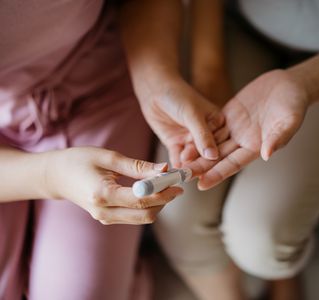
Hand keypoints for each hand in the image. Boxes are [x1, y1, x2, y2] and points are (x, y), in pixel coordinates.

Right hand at [44, 147, 182, 224]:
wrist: (56, 175)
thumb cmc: (79, 160)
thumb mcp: (109, 158)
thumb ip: (138, 166)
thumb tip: (164, 169)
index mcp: (102, 194)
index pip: (141, 200)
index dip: (164, 192)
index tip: (177, 182)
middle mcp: (103, 212)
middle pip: (145, 215)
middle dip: (164, 200)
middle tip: (175, 184)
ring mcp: (104, 218)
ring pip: (142, 218)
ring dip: (158, 204)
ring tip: (166, 185)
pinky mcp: (107, 218)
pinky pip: (133, 216)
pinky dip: (147, 205)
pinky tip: (152, 190)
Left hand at [136, 74, 226, 166]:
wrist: (154, 90)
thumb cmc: (177, 95)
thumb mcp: (192, 114)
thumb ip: (203, 135)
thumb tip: (213, 155)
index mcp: (217, 123)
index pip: (219, 143)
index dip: (214, 155)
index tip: (210, 166)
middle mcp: (206, 134)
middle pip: (205, 153)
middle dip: (199, 163)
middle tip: (193, 172)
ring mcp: (190, 140)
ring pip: (191, 157)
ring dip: (187, 165)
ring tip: (183, 173)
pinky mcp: (176, 143)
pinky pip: (177, 156)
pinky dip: (176, 163)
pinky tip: (174, 170)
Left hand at [185, 69, 309, 189]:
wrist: (289, 84)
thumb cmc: (294, 103)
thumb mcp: (289, 120)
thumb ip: (279, 137)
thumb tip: (267, 154)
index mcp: (256, 146)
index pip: (233, 164)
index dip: (217, 174)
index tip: (201, 184)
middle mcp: (243, 141)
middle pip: (218, 157)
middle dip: (201, 167)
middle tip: (182, 176)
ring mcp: (235, 128)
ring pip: (211, 143)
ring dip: (196, 152)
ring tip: (179, 161)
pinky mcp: (229, 114)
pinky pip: (211, 126)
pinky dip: (198, 133)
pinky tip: (184, 139)